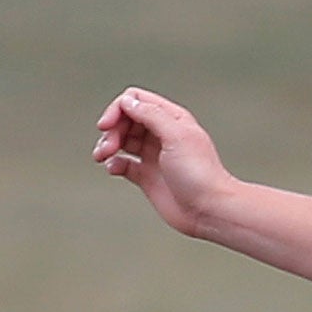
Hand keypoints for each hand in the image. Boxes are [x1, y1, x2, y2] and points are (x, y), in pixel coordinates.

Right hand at [92, 87, 231, 236]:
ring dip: (108, 145)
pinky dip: (114, 164)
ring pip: (121, 141)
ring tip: (102, 156)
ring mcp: (154, 156)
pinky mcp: (148, 177)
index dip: (119, 109)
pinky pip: (123, 164)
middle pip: (126, 120)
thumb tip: (128, 102)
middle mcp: (162, 136)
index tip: (108, 125)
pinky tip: (113, 169)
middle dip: (112, 130)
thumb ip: (151, 114)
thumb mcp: (176, 135)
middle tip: (109, 146)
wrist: (209, 210)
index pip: (136, 101)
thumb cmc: (200, 174)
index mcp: (172, 120)